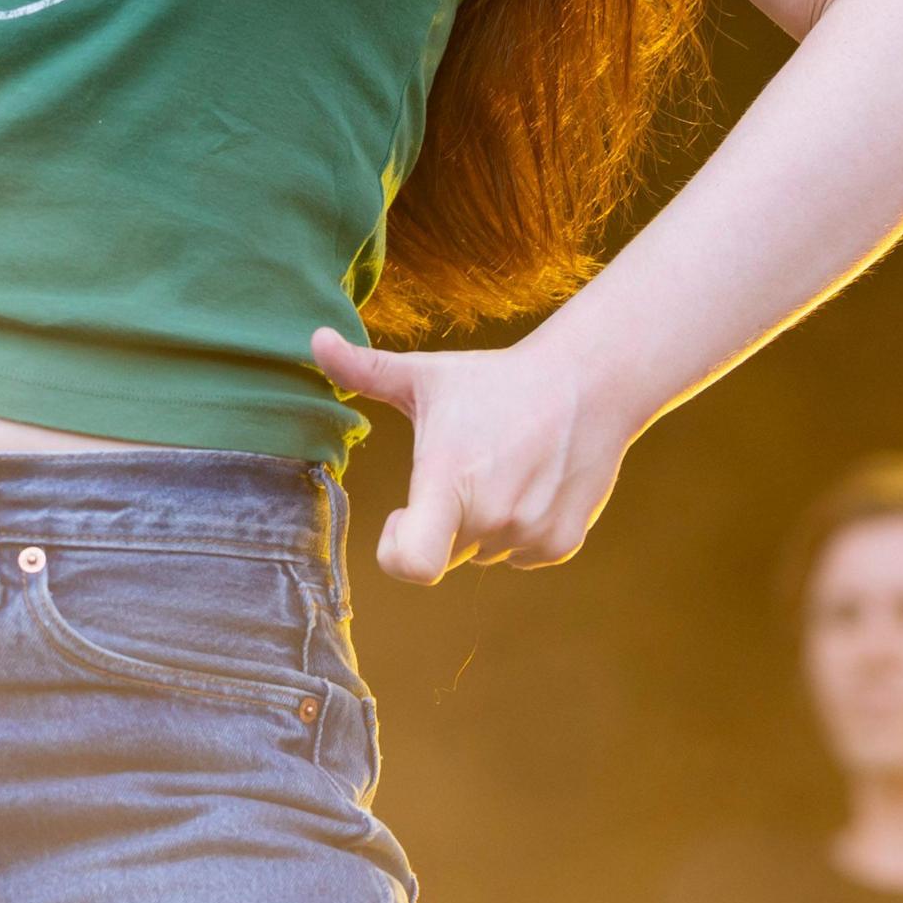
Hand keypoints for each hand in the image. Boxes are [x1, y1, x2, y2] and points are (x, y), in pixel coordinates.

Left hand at [312, 327, 638, 584]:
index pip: (412, 564)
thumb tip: (314, 338)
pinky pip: (521, 555)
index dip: (394, 550)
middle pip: (445, 551)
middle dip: (444, 518)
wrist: (588, 383)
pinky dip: (519, 529)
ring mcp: (529, 534)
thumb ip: (363, 369)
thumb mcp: (426, 375)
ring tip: (504, 465)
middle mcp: (490, 517)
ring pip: (483, 553)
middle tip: (467, 464)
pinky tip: (531, 480)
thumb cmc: (497, 380)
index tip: (401, 515)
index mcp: (449, 481)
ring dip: (483, 523)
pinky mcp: (561, 543)